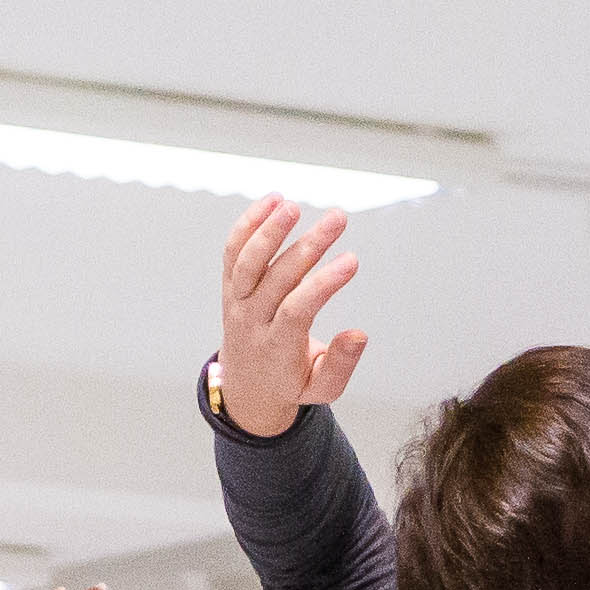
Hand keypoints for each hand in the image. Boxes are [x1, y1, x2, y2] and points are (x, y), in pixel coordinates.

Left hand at [214, 198, 367, 437]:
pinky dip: (248, 225)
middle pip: (275, 279)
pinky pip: (233, 253)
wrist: (247, 388)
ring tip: (293, 205)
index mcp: (277, 348)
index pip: (297, 310)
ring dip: (269, 231)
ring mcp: (236, 303)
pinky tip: (273, 201)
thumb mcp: (321, 388)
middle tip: (339, 218)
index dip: (323, 284)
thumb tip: (359, 334)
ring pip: (247, 264)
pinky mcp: (230, 288)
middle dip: (308, 246)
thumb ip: (340, 364)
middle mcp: (251, 323)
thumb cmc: (292, 382)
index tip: (352, 260)